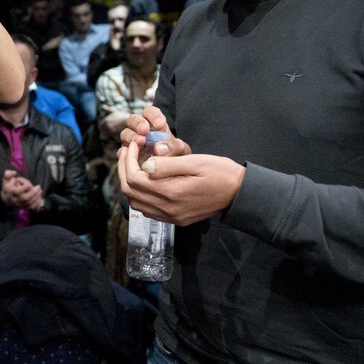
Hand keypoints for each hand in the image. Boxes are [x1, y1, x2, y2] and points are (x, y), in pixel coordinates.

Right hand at [1, 170, 42, 209]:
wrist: (7, 198)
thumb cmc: (9, 186)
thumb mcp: (6, 179)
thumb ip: (8, 174)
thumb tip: (14, 173)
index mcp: (11, 192)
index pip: (18, 191)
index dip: (25, 186)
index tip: (28, 184)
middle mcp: (15, 199)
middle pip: (25, 198)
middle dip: (33, 192)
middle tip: (38, 187)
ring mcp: (20, 204)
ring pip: (30, 203)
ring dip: (37, 197)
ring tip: (40, 190)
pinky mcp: (24, 207)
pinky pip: (32, 208)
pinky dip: (37, 203)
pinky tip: (39, 197)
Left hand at [116, 138, 244, 226]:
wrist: (239, 193)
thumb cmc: (220, 172)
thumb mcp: (196, 162)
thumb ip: (168, 165)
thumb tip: (145, 165)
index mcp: (172, 192)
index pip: (134, 179)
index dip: (128, 159)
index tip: (134, 144)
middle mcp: (168, 209)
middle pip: (130, 192)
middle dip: (124, 169)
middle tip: (128, 151)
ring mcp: (171, 216)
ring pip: (136, 203)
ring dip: (129, 183)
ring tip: (133, 163)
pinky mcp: (176, 219)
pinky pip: (148, 210)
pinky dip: (140, 195)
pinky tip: (145, 180)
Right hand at [118, 106, 191, 156]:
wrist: (172, 173)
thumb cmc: (176, 155)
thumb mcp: (180, 150)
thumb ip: (172, 147)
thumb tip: (159, 148)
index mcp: (153, 123)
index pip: (149, 112)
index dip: (152, 115)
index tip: (159, 125)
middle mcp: (140, 130)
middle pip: (133, 120)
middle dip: (138, 123)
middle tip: (145, 130)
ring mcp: (131, 142)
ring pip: (125, 133)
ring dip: (131, 136)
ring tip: (140, 142)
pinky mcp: (127, 155)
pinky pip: (122, 151)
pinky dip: (125, 152)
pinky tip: (131, 156)